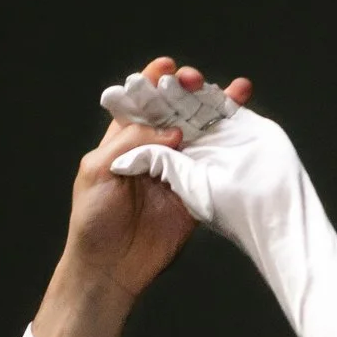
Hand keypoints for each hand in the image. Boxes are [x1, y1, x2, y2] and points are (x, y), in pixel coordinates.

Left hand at [65, 58, 254, 294]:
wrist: (110, 268)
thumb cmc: (93, 219)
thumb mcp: (98, 171)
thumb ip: (131, 143)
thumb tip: (174, 131)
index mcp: (124, 139)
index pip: (142, 101)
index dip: (155, 82)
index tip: (168, 69)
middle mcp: (154, 148)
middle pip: (178, 111)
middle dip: (192, 92)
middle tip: (200, 82)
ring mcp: (177, 169)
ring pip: (202, 133)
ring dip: (219, 113)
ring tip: (238, 94)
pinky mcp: (195, 191)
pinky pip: (216, 166)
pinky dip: (231, 148)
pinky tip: (243, 130)